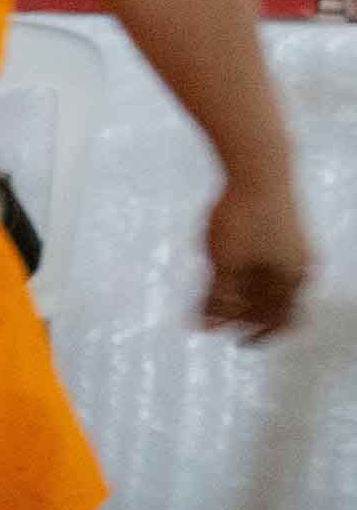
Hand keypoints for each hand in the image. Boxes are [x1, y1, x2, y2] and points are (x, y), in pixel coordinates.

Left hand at [204, 165, 310, 339]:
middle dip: (252, 313)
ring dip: (251, 291)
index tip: (240, 342)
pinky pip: (274, 260)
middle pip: (277, 302)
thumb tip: (207, 331)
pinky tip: (232, 261)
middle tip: (226, 318)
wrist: (260, 168)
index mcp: (291, 279)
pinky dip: (254, 270)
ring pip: (275, 280)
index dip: (259, 333)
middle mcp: (301, 265)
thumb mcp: (224, 263)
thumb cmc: (241, 218)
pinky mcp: (286, 228)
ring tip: (224, 289)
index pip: (278, 320)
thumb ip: (218, 298)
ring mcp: (297, 245)